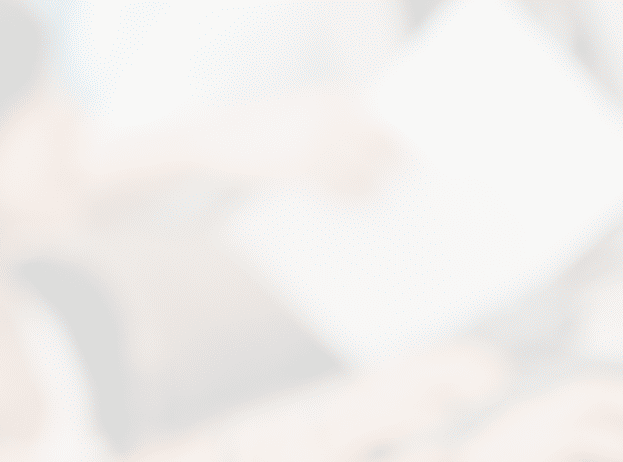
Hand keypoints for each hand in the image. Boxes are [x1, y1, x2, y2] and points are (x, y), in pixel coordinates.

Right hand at [84, 90, 400, 201]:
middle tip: (401, 184)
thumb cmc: (259, 133)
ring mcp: (316, 138)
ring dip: (375, 187)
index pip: (381, 120)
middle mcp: (329, 112)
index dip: (398, 143)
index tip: (410, 162)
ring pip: (365, 169)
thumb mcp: (298, 116)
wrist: (212, 140)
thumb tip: (378, 148)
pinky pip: (340, 187)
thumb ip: (332, 123)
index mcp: (331, 96)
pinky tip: (355, 204)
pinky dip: (352, 199)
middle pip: (381, 143)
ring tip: (378, 200)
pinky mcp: (300, 164)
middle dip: (394, 166)